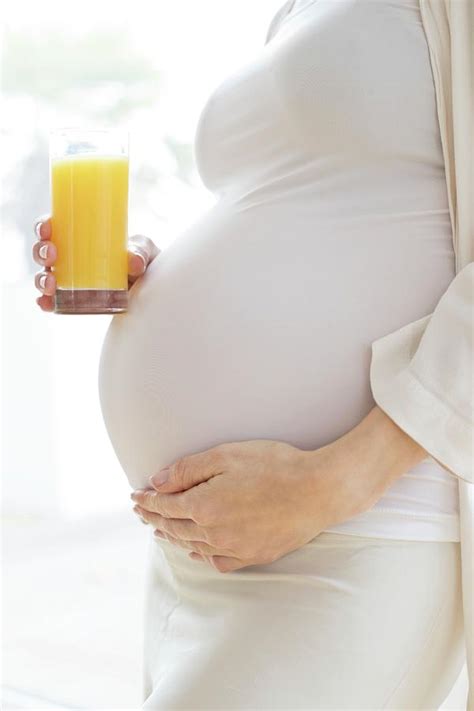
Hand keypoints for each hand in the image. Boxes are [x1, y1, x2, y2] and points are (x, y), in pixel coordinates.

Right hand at [32, 214, 160, 311]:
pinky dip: (46, 302)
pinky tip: (47, 304)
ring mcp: (70, 279)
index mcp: (80, 237)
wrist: (152, 287)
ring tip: (50, 285)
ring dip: (41, 279)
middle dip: (41, 252)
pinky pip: (53, 301)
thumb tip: (134, 263)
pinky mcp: (74, 300)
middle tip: (52, 256)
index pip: (54, 227)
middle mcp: (70, 257)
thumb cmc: (142, 260)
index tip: (47, 230)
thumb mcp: (144, 250)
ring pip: (44, 275)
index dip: (43, 226)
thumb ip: (141, 252)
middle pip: (43, 251)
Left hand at [131, 407, 427, 572]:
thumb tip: (156, 482)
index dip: (147, 501)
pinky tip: (198, 551)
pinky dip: (202, 555)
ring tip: (161, 530)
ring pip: (193, 545)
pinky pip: (218, 561)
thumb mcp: (226, 455)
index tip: (135, 496)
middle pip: (174, 527)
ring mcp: (235, 547)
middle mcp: (214, 532)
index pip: (164, 506)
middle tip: (141, 512)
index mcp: (203, 506)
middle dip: (154, 518)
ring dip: (173, 537)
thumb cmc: (274, 465)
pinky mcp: (255, 555)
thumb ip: (188, 469)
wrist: (319, 490)